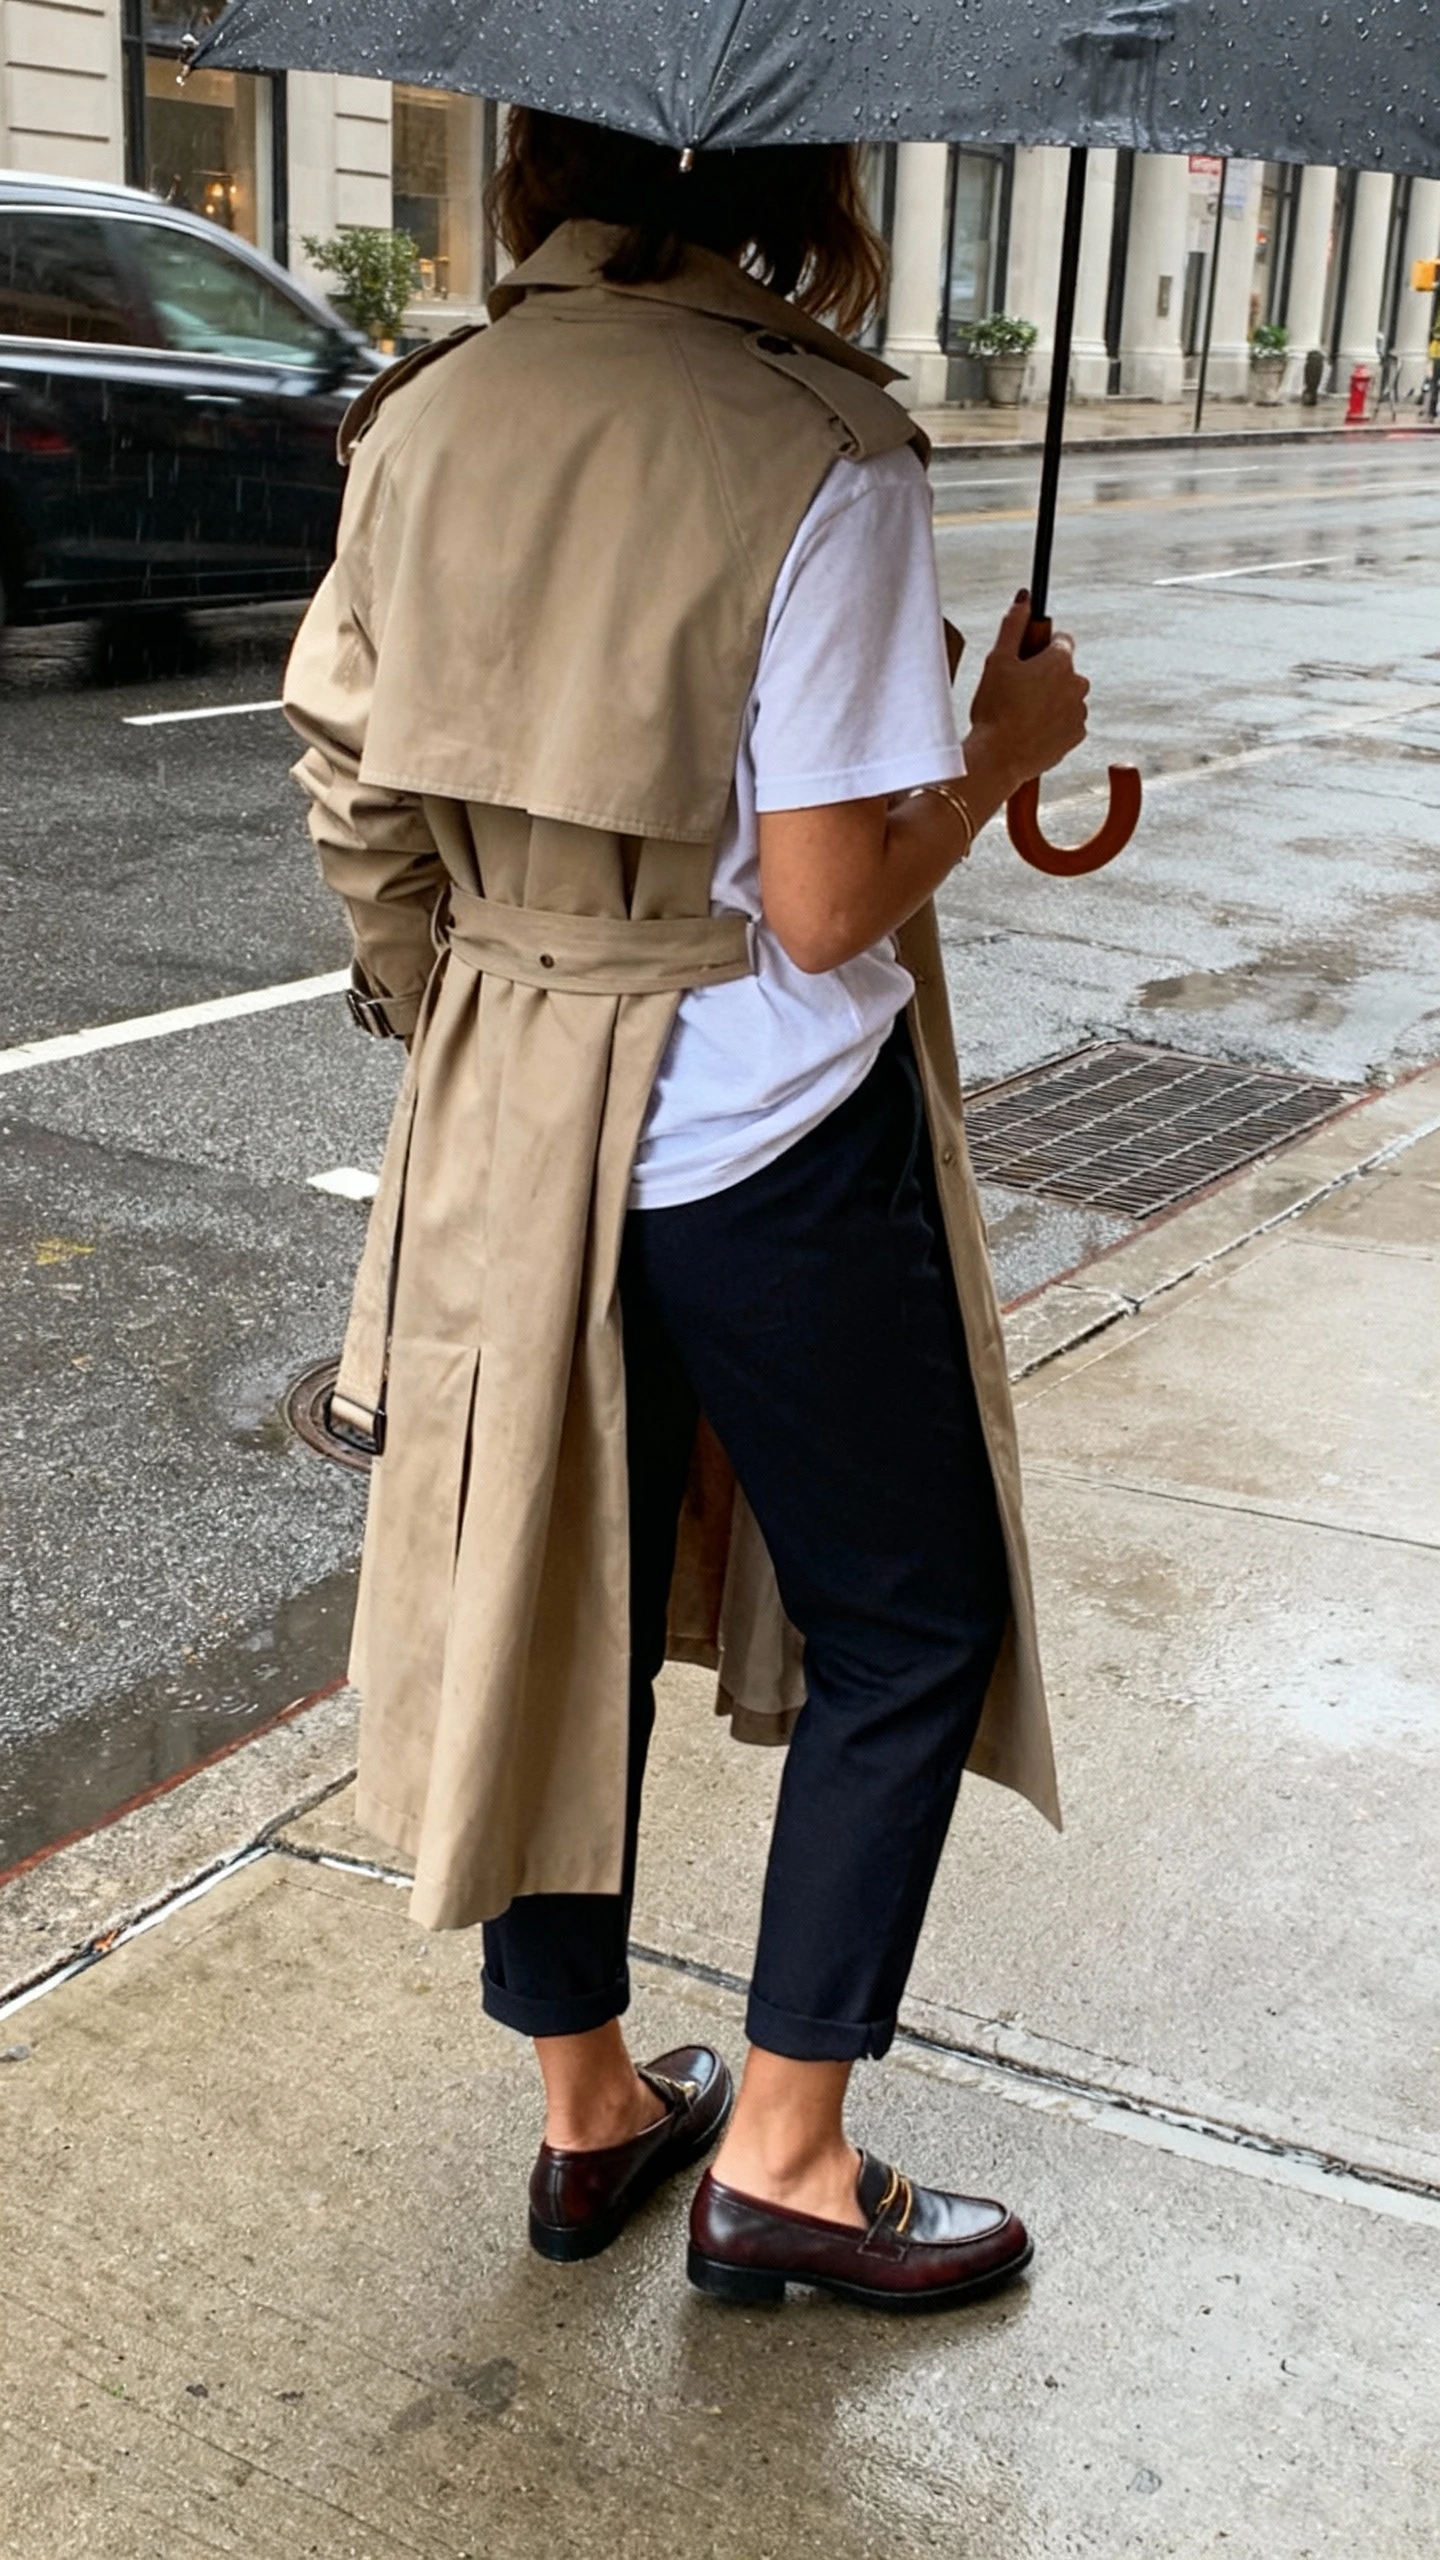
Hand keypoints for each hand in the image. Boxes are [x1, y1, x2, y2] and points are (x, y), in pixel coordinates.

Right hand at [964, 592, 1090, 798]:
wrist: (998, 758)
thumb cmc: (995, 711)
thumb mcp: (997, 660)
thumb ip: (1013, 625)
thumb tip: (1025, 600)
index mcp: (1060, 661)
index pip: (1061, 640)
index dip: (1040, 648)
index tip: (1026, 659)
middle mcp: (1077, 684)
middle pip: (1065, 669)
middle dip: (1046, 675)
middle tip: (1017, 689)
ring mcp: (1079, 711)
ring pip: (1066, 696)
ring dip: (1050, 699)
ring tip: (1021, 712)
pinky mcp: (1077, 736)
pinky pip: (1067, 721)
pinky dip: (1053, 723)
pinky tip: (1031, 728)